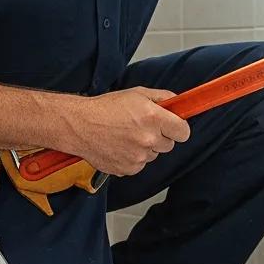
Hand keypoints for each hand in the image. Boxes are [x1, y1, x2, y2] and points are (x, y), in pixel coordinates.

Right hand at [71, 87, 190, 176]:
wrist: (79, 125)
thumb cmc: (105, 107)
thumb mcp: (137, 93)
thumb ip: (162, 98)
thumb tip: (178, 104)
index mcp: (153, 118)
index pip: (183, 132)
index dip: (178, 128)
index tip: (173, 127)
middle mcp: (148, 139)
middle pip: (169, 145)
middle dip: (160, 137)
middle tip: (142, 127)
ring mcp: (138, 157)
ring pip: (153, 155)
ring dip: (145, 148)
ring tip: (126, 136)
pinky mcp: (128, 169)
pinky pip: (139, 165)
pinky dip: (132, 158)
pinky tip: (119, 146)